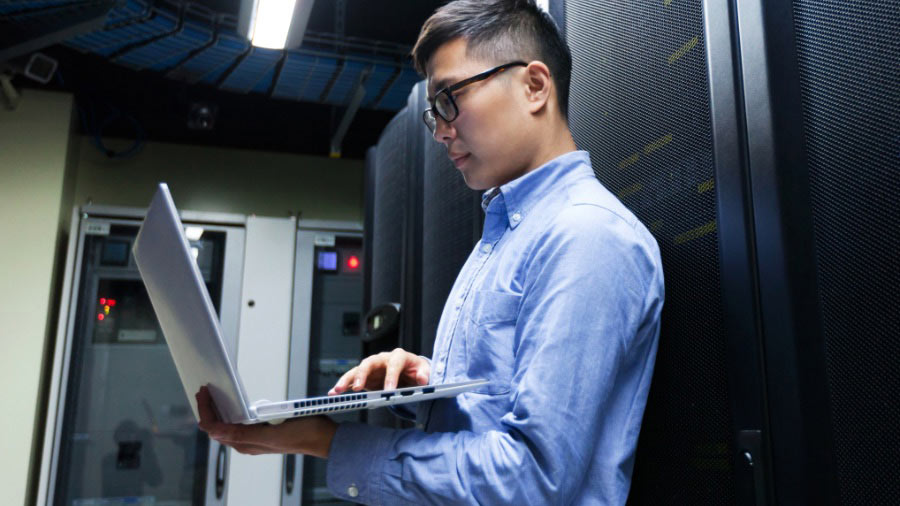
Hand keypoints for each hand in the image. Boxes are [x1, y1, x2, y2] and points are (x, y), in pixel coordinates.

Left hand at [196, 386, 336, 457]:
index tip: (203, 392)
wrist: (323, 437)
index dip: (205, 410)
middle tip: (203, 390)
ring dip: (218, 410)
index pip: (214, 428)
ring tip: (213, 394)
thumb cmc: (303, 435)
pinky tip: (234, 402)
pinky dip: (231, 411)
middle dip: (207, 409)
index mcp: (246, 444)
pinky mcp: (263, 430)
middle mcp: (247, 442)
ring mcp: (255, 437)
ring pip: (227, 425)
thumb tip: (216, 432)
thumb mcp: (272, 433)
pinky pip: (239, 423)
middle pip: (217, 427)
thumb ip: (243, 434)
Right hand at [329, 348, 429, 394]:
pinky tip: (333, 393)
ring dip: (347, 380)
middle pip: (369, 363)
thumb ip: (424, 374)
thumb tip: (422, 378)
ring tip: (337, 390)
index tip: (389, 391)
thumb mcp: (423, 370)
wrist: (409, 370)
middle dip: (362, 375)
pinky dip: (343, 386)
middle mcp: (382, 359)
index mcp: (398, 356)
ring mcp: (372, 367)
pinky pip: (352, 379)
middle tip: (357, 388)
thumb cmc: (415, 369)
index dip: (391, 377)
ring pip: (356, 370)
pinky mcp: (365, 376)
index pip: (394, 364)